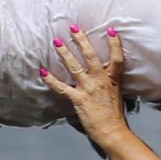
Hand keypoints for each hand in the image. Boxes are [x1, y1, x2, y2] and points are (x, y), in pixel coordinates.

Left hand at [40, 25, 127, 142]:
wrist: (112, 131)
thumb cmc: (115, 116)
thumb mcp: (117, 94)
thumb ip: (110, 83)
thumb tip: (104, 76)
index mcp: (112, 79)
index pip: (116, 58)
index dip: (115, 44)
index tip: (111, 30)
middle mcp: (100, 80)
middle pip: (91, 56)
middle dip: (81, 40)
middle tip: (73, 28)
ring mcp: (88, 89)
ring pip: (74, 67)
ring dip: (64, 53)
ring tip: (57, 42)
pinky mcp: (78, 99)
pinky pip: (62, 87)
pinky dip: (51, 80)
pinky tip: (43, 72)